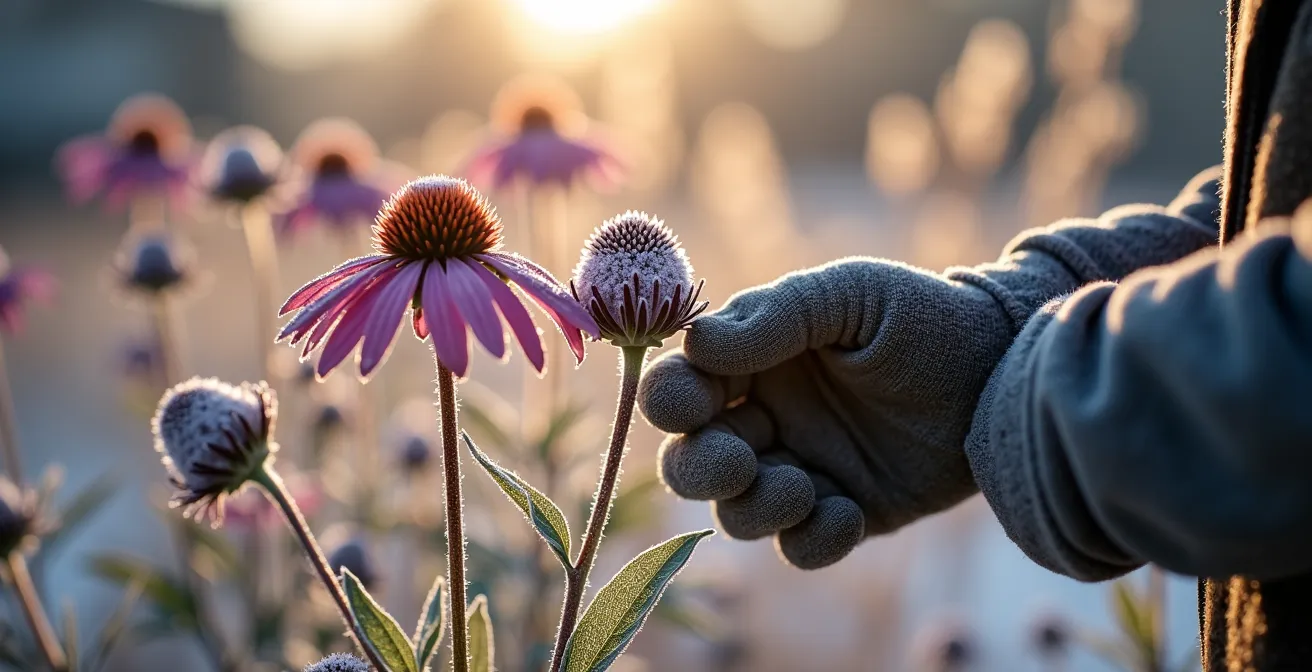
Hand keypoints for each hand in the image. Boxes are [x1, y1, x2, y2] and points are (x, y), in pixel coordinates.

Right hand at [637, 260, 1015, 567]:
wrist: (1005, 368)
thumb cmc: (922, 316)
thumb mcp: (851, 295)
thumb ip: (776, 316)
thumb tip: (696, 342)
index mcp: (752, 362)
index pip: (679, 389)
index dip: (671, 402)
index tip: (700, 402)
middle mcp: (767, 418)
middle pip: (690, 463)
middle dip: (700, 470)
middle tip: (743, 460)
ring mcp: (803, 469)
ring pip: (737, 513)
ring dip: (755, 509)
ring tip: (806, 489)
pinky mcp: (845, 512)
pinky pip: (800, 547)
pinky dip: (813, 539)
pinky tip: (850, 512)